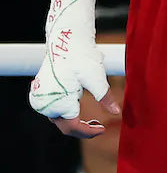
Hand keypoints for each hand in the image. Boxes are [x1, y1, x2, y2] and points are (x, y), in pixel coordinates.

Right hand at [29, 0, 120, 138]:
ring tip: (93, 121)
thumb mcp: (97, 78)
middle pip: (65, 126)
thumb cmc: (81, 57)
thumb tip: (117, 112)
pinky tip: (79, 109)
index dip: (89, 132)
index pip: (73, 127)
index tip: (103, 130)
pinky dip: (67, 113)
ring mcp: (41, 98)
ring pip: (59, 119)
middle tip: (100, 127)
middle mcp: (46, 104)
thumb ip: (105, 97)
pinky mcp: (42, 92)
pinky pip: (54, 109)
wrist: (66, 39)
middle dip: (82, 129)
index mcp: (59, 102)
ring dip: (74, 121)